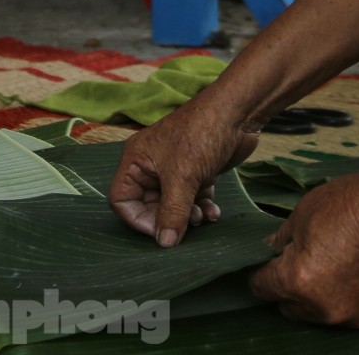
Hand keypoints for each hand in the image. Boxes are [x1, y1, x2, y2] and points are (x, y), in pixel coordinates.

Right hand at [109, 95, 260, 246]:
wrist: (237, 113)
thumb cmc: (201, 135)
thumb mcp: (182, 177)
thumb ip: (172, 213)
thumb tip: (164, 244)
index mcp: (137, 160)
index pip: (122, 199)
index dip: (137, 219)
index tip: (159, 231)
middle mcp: (151, 166)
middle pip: (149, 206)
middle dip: (168, 219)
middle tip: (188, 223)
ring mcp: (175, 169)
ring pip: (172, 205)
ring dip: (187, 216)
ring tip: (201, 216)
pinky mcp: (196, 172)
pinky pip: (192, 199)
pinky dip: (201, 208)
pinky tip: (213, 212)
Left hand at [250, 161, 358, 325]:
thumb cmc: (354, 205)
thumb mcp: (304, 211)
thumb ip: (282, 238)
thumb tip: (271, 249)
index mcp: (298, 281)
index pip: (263, 289)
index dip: (261, 274)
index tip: (267, 265)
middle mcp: (324, 308)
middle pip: (290, 308)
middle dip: (289, 288)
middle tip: (300, 262)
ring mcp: (355, 317)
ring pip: (322, 314)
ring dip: (320, 296)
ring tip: (334, 266)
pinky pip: (354, 313)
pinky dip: (351, 298)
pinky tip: (358, 273)